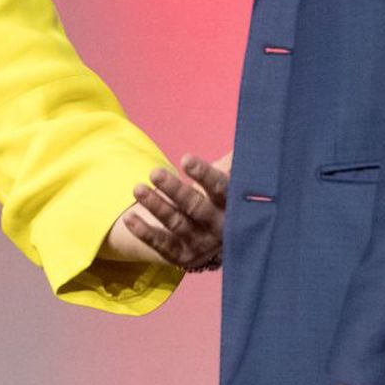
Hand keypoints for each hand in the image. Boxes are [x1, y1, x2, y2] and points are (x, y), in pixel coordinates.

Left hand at [99, 152, 228, 268]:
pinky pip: (161, 244)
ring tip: (138, 189)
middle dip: (175, 190)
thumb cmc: (216, 196)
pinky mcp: (181, 255)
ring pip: (177, 224)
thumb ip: (236, 159)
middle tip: (155, 173)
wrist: (210, 236)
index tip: (185, 159)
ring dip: (156, 206)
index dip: (204, 174)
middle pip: (197, 208)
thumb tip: (255, 129)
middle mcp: (219, 227)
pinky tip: (128, 218)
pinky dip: (144, 232)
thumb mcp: (229, 179)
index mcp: (233, 205)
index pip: (221, 189)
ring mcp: (200, 244)